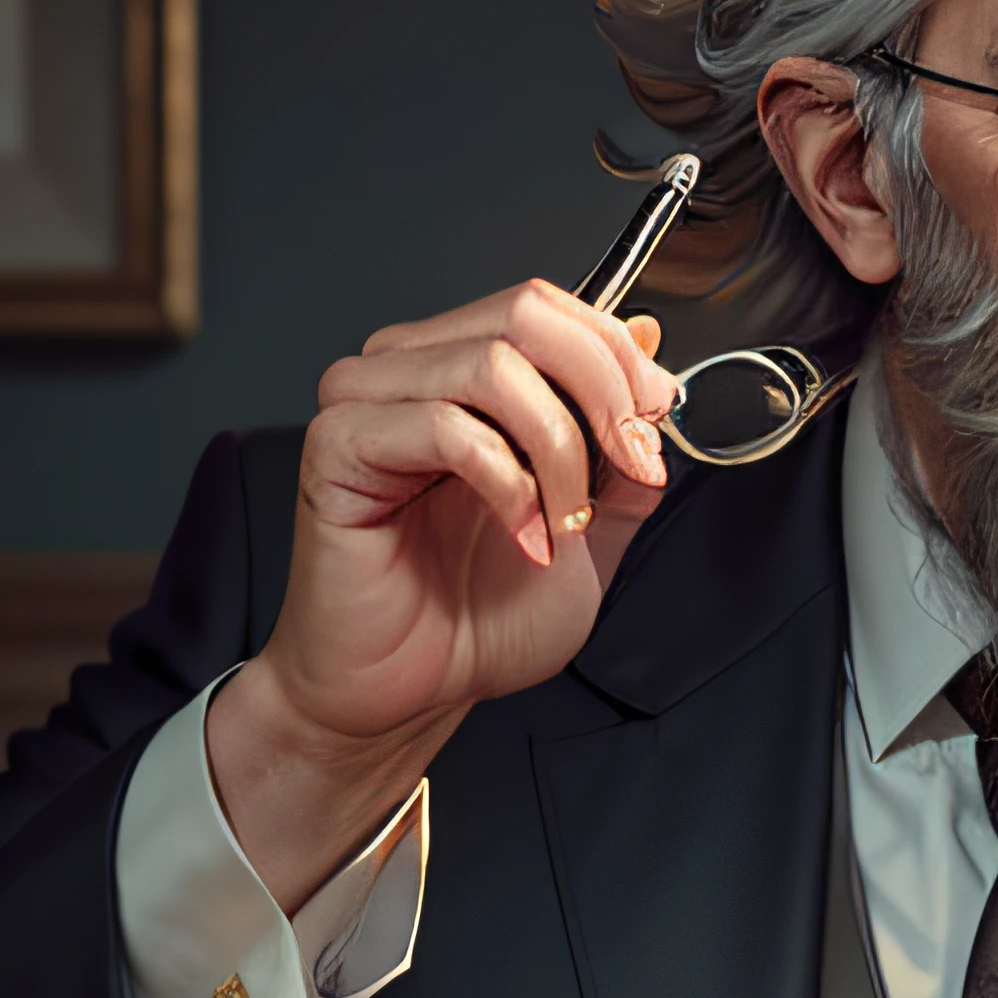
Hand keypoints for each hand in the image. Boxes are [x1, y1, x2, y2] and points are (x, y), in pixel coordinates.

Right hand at [209, 279, 674, 909]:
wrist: (412, 690)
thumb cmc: (478, 616)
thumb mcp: (592, 521)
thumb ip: (623, 444)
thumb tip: (653, 357)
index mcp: (463, 369)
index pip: (547, 306)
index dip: (618, 354)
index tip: (657, 422)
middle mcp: (411, 369)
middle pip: (523, 314)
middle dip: (602, 389)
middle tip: (631, 464)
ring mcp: (367, 401)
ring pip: (491, 365)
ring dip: (556, 449)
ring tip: (564, 522)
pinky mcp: (339, 445)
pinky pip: (444, 426)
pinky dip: (506, 482)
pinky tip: (522, 535)